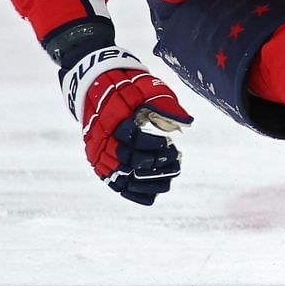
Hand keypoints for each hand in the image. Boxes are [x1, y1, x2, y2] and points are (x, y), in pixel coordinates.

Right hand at [58, 47, 192, 204]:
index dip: (152, 144)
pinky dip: (132, 193)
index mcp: (111, 118)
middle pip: (126, 159)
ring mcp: (97, 153)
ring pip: (120, 176)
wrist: (100, 88)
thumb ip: (166, 105)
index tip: (170, 144)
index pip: (130, 137)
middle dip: (153, 163)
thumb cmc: (130, 87)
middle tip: (175, 159)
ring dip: (147, 182)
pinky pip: (113, 183)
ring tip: (170, 180)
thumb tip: (187, 123)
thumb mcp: (149, 88)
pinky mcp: (98, 162)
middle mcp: (100, 138)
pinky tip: (152, 198)